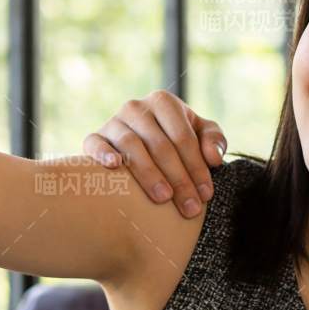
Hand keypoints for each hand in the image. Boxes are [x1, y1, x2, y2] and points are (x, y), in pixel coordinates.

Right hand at [81, 90, 227, 218]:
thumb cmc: (175, 139)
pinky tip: (115, 166)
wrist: (140, 144)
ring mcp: (113, 122)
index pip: (183, 137)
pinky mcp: (94, 138)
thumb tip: (213, 158)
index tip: (206, 195)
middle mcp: (136, 107)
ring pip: (131, 146)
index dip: (197, 167)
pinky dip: (103, 154)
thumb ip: (214, 140)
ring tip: (163, 198)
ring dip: (149, 173)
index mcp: (163, 102)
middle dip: (178, 179)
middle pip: (160, 145)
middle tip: (189, 207)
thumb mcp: (200, 134)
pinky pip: (95, 144)